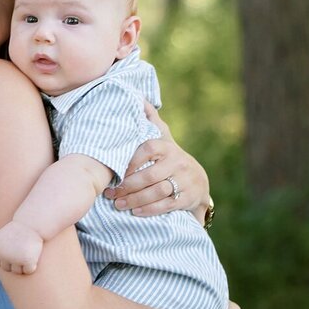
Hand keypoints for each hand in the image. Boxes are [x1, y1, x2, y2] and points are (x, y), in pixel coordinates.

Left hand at [0, 220, 43, 275]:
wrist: (32, 223)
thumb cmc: (20, 228)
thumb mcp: (6, 234)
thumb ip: (1, 246)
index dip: (3, 260)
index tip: (11, 253)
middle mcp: (5, 256)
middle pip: (7, 268)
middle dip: (14, 262)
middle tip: (22, 251)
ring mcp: (16, 259)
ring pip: (17, 271)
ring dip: (23, 265)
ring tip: (28, 252)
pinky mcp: (27, 260)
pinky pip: (28, 270)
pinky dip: (32, 266)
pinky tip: (34, 257)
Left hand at [106, 102, 211, 218]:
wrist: (198, 181)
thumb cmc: (170, 158)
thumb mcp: (164, 137)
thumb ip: (150, 120)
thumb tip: (137, 97)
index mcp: (167, 147)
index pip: (148, 149)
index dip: (130, 161)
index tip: (115, 170)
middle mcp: (177, 162)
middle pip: (150, 176)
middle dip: (128, 186)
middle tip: (110, 194)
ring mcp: (184, 181)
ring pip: (157, 192)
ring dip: (136, 200)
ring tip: (118, 204)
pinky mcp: (187, 197)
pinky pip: (166, 205)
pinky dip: (149, 210)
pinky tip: (135, 211)